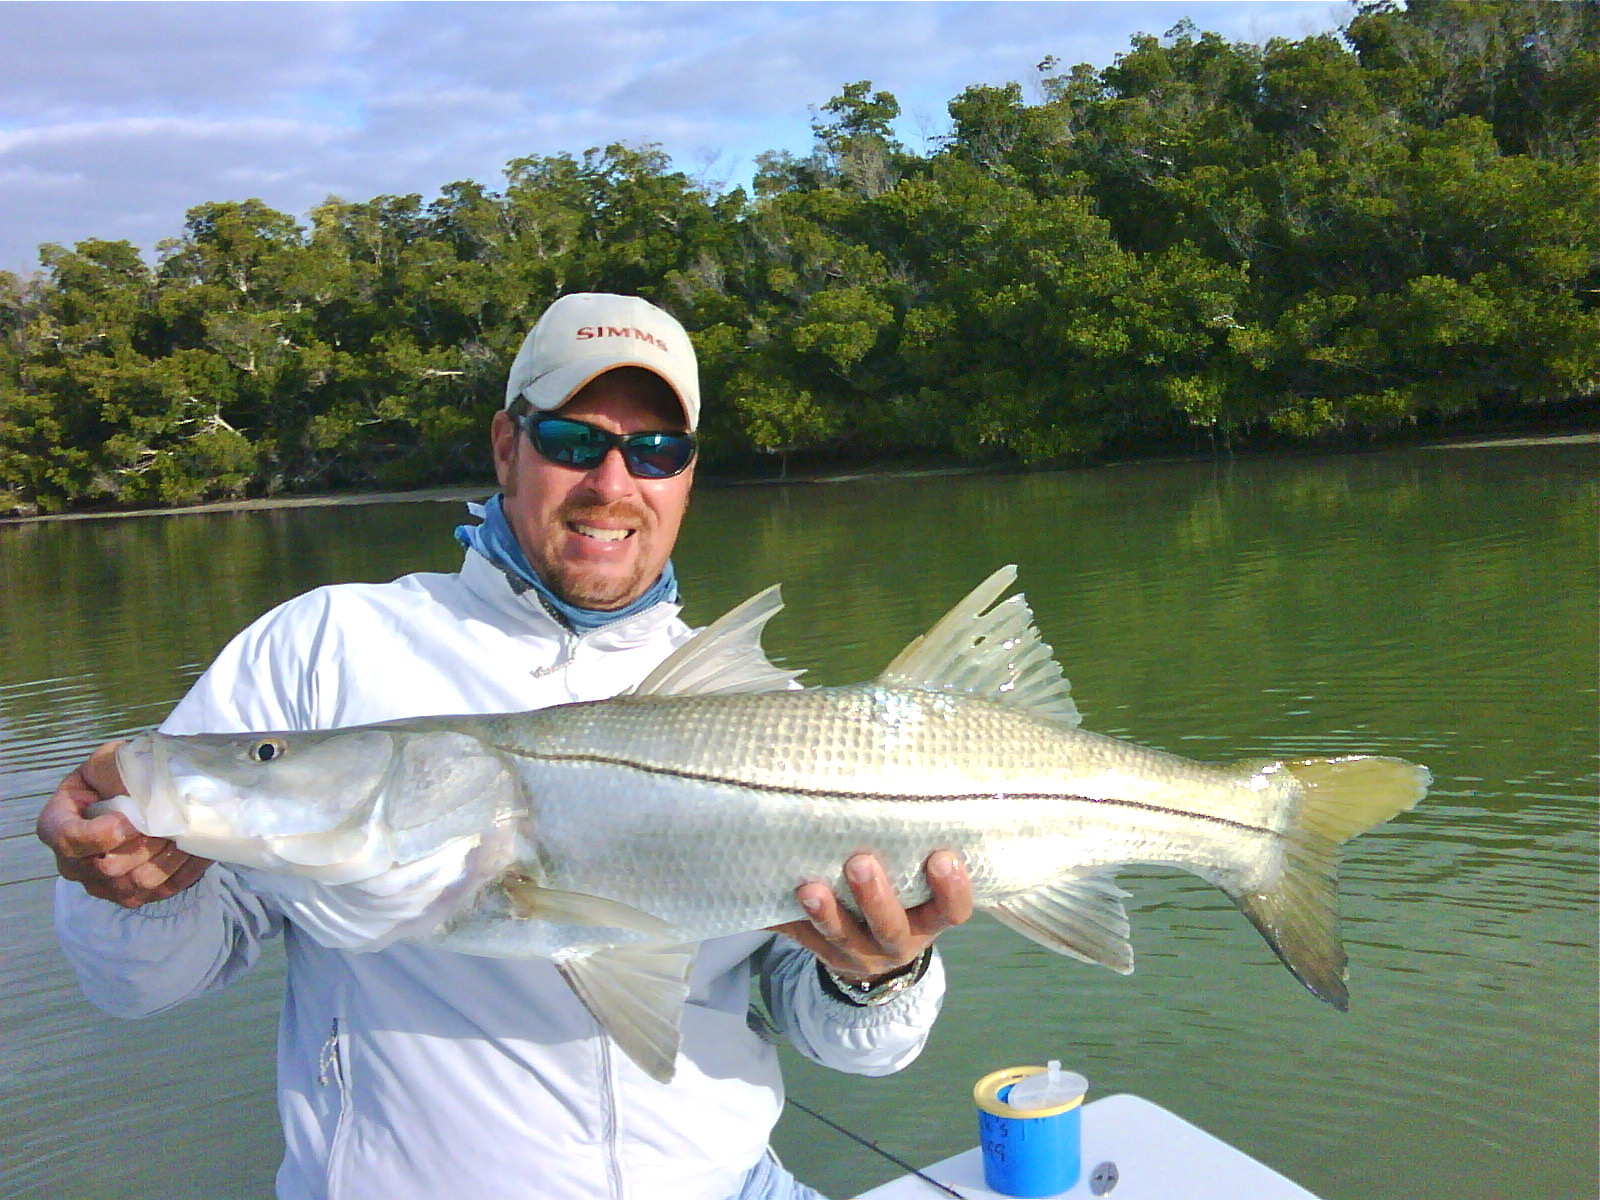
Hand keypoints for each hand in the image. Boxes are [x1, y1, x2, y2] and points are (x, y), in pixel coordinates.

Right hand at [36, 740, 210, 907]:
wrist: (139, 792)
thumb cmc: (116, 775)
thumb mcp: (109, 762)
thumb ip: (115, 774)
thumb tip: (142, 797)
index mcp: (56, 826)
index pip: (70, 840)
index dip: (106, 832)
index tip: (136, 817)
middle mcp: (72, 863)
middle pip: (109, 867)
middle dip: (146, 844)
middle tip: (171, 822)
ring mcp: (101, 884)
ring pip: (137, 884)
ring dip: (168, 858)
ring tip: (186, 833)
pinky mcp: (131, 895)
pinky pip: (160, 892)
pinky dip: (184, 870)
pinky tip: (196, 848)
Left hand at [771, 850, 972, 983]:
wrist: (876, 952)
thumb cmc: (903, 895)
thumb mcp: (920, 885)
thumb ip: (914, 852)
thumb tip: (908, 783)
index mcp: (929, 920)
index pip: (952, 911)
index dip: (952, 889)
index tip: (941, 857)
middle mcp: (898, 942)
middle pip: (890, 928)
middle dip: (875, 898)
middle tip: (860, 863)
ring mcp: (859, 953)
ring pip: (843, 938)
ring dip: (826, 913)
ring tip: (810, 888)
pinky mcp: (824, 954)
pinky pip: (806, 940)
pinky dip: (790, 920)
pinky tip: (773, 898)